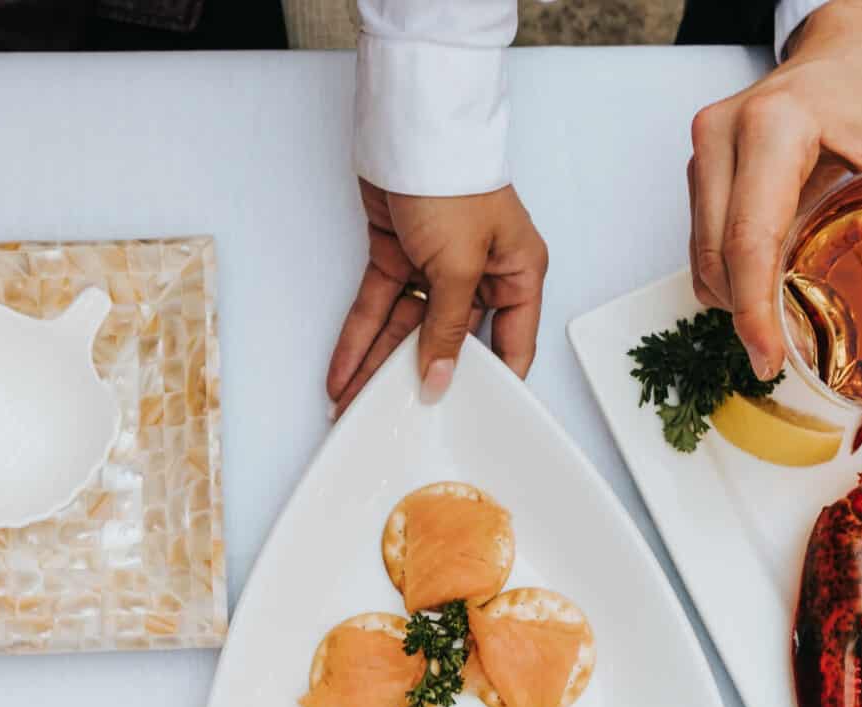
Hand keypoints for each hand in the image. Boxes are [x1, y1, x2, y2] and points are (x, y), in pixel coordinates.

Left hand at [326, 180, 547, 414]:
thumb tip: (442, 377)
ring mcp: (437, 266)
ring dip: (377, 365)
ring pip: (405, 329)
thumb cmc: (456, 182)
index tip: (462, 418)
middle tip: (393, 419)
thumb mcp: (461, 268)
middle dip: (415, 379)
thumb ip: (449, 329)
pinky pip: (379, 306)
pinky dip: (360, 337)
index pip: (510, 344)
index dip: (487, 383)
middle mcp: (481, 273)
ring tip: (353, 404)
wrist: (411, 132)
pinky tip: (344, 369)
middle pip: (448, 340)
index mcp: (518, 274)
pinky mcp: (398, 255)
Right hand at [687, 0, 861, 379]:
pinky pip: (702, 242)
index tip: (769, 357)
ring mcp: (706, 149)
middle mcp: (725, 134)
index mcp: (775, 125)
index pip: (751, 235)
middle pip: (717, 255)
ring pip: (701, 255)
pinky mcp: (703, 165)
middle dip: (744, 316)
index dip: (755, 309)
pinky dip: (730, 276)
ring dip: (734, 298)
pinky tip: (768, 285)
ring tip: (778, 320)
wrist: (848, 46)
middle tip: (777, 356)